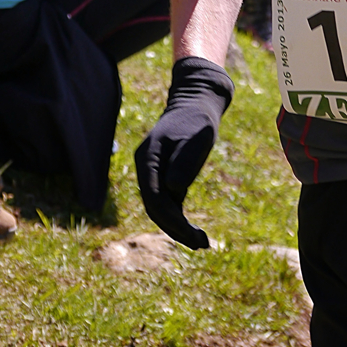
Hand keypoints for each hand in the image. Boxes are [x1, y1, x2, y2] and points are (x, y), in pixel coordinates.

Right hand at [134, 57, 233, 248]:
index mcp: (148, 158)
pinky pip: (166, 201)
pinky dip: (178, 216)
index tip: (192, 235)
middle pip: (154, 207)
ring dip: (177, 226)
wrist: (195, 103)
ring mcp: (152, 171)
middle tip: (201, 244)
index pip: (154, 198)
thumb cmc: (197, 120)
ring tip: (201, 242)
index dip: (172, 221)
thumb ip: (184, 162)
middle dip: (176, 228)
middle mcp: (145, 167)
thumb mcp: (196, 139)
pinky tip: (193, 230)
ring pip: (159, 207)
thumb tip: (172, 190)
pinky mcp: (162, 175)